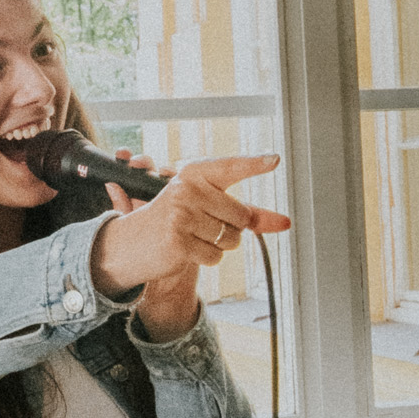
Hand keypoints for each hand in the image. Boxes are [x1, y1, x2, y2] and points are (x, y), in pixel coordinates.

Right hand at [91, 152, 289, 342]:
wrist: (133, 243)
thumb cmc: (175, 221)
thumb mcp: (207, 208)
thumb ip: (247, 213)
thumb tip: (285, 222)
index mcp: (193, 174)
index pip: (230, 167)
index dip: (254, 164)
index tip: (275, 159)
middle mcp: (187, 190)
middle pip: (241, 216)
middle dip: (231, 228)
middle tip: (204, 225)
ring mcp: (182, 215)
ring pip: (231, 239)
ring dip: (218, 245)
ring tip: (193, 236)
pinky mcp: (179, 241)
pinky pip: (215, 256)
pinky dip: (207, 258)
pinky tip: (187, 249)